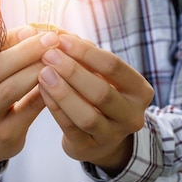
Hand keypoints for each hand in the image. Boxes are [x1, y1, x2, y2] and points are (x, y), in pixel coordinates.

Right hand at [0, 26, 58, 176]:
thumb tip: (31, 29)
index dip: (7, 38)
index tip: (31, 28)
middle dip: (26, 50)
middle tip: (50, 38)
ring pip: (12, 89)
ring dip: (37, 68)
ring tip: (56, 56)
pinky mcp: (4, 136)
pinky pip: (29, 109)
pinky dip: (44, 91)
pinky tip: (58, 79)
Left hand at [37, 33, 153, 175]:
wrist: (102, 135)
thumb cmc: (98, 92)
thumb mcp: (100, 73)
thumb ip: (83, 54)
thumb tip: (58, 33)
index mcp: (139, 90)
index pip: (114, 67)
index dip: (86, 52)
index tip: (61, 40)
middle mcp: (132, 115)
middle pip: (102, 92)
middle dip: (73, 71)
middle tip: (48, 55)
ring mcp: (113, 135)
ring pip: (87, 116)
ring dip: (63, 92)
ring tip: (43, 73)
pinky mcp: (90, 148)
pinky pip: (70, 128)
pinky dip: (55, 108)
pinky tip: (42, 90)